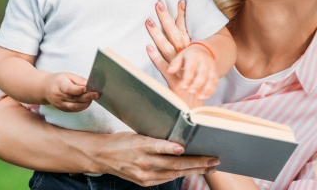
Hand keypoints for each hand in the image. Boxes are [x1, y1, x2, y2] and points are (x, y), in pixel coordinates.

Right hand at [43, 72, 98, 111]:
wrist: (46, 88)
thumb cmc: (59, 80)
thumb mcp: (68, 75)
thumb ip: (79, 80)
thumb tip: (90, 84)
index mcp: (59, 84)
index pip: (68, 89)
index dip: (78, 90)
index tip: (87, 89)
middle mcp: (58, 96)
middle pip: (74, 98)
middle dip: (87, 97)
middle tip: (97, 94)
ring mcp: (60, 104)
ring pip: (75, 106)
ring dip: (86, 103)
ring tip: (94, 98)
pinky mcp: (62, 109)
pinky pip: (74, 110)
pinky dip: (82, 106)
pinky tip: (88, 102)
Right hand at [95, 131, 219, 185]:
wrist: (102, 157)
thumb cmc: (122, 141)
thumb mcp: (137, 134)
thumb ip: (156, 139)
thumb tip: (179, 138)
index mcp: (140, 146)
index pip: (158, 147)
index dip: (170, 148)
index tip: (183, 147)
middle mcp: (143, 162)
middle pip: (173, 163)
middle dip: (196, 162)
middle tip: (213, 159)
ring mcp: (144, 175)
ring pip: (174, 173)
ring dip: (194, 170)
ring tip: (210, 167)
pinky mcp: (144, 182)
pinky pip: (166, 179)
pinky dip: (181, 174)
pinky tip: (193, 171)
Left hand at [146, 0, 211, 104]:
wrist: (196, 107)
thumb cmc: (192, 87)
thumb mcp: (190, 68)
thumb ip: (183, 57)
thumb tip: (178, 44)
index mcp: (190, 53)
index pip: (185, 30)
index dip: (182, 16)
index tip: (179, 2)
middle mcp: (185, 58)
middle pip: (175, 34)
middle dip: (166, 18)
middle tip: (159, 4)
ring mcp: (179, 68)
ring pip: (167, 47)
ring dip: (157, 34)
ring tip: (149, 22)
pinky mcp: (173, 80)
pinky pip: (163, 66)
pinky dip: (156, 57)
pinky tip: (148, 48)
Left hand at [170, 44, 218, 100]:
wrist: (204, 51)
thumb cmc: (189, 56)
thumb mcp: (180, 56)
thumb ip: (175, 64)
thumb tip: (169, 71)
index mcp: (194, 56)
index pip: (191, 68)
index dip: (188, 78)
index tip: (183, 86)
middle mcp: (205, 61)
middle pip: (202, 73)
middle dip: (197, 84)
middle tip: (191, 92)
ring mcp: (211, 67)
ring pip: (211, 78)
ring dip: (206, 89)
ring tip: (199, 97)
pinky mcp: (215, 73)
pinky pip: (215, 82)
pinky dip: (211, 90)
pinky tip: (205, 97)